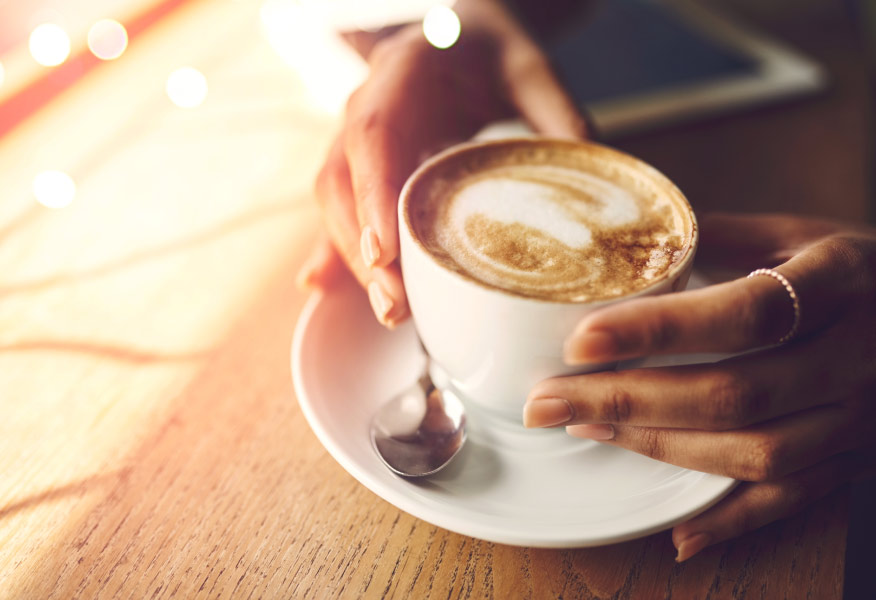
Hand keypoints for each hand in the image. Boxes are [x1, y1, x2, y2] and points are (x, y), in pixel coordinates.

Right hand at [300, 0, 590, 326]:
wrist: (460, 39)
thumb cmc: (492, 52)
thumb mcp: (532, 71)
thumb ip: (558, 117)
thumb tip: (593, 189)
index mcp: (403, 73)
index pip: (374, 134)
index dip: (373, 193)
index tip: (385, 250)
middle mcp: (365, 105)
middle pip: (344, 181)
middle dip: (364, 249)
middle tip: (395, 305)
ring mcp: (354, 137)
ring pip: (335, 201)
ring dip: (355, 260)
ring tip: (389, 311)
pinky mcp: (359, 166)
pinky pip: (338, 209)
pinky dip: (335, 250)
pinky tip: (327, 289)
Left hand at [523, 212, 875, 560]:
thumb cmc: (864, 271)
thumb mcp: (805, 233)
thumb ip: (724, 234)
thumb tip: (632, 239)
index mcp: (840, 281)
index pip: (744, 312)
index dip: (659, 330)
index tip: (582, 340)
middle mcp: (854, 355)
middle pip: (734, 393)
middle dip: (627, 399)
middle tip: (548, 400)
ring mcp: (860, 416)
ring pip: (756, 452)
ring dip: (661, 448)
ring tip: (587, 427)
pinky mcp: (856, 459)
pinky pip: (793, 501)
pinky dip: (733, 522)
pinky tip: (678, 532)